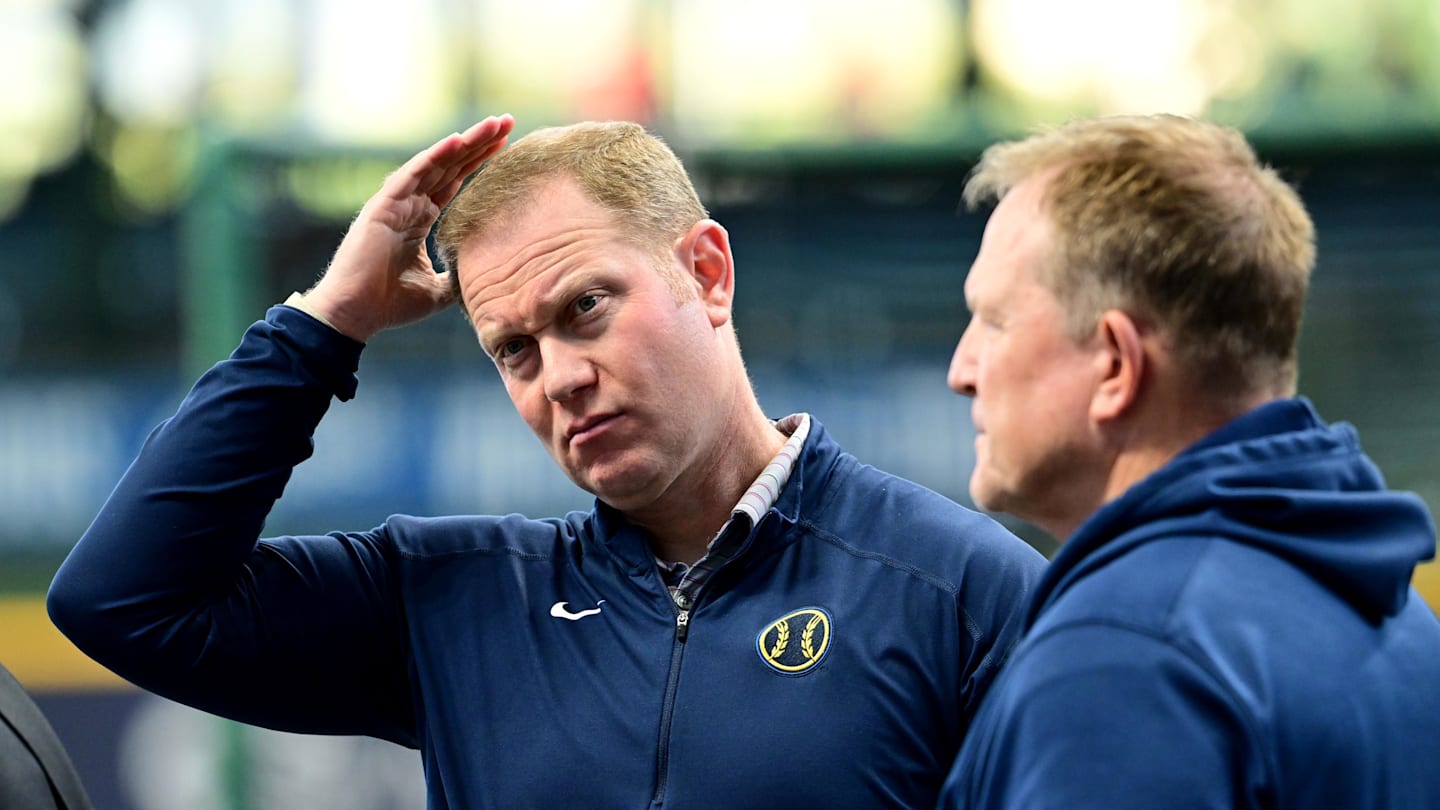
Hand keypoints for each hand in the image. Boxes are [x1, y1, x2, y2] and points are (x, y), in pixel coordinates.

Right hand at [299, 115, 514, 341]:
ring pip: (435, 163)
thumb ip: (457, 278)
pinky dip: (434, 156)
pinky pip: (412, 174)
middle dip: (479, 143)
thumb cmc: (389, 304)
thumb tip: (480, 279)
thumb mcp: (437, 291)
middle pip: (450, 165)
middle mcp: (410, 204)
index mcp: (421, 218)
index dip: (479, 161)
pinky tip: (457, 141)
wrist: (355, 314)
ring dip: (464, 142)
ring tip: (493, 124)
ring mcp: (396, 202)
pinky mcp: (383, 206)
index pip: (455, 181)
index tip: (507, 143)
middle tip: (506, 121)